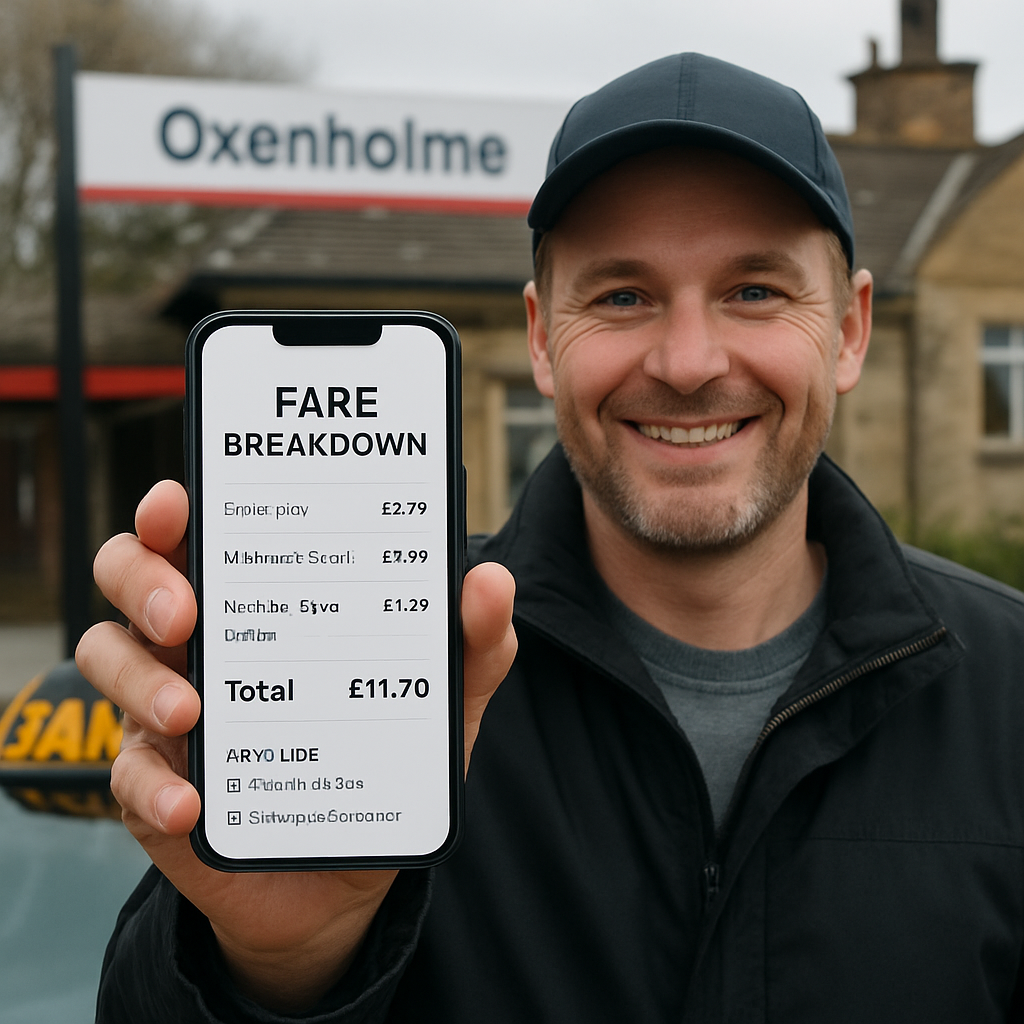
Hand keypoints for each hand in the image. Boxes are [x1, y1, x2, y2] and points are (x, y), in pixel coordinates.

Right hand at [76, 480, 515, 1012]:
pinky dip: (152, 785)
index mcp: (261, 602)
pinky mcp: (156, 784)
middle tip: (186, 614)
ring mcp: (168, 709)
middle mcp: (202, 642)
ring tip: (191, 711)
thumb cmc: (382, 759)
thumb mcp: (440, 701)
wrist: (347, 877)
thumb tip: (490, 581)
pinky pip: (126, 771)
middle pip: (127, 576)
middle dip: (143, 580)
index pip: (199, 534)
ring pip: (109, 659)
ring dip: (141, 680)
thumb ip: (471, 645)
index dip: (171, 510)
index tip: (177, 505)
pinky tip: (192, 805)